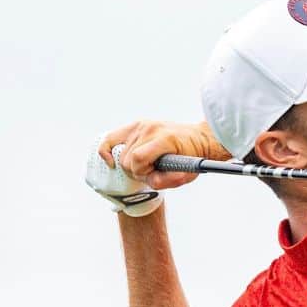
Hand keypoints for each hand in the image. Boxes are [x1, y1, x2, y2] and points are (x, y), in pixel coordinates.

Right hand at [97, 120, 228, 189]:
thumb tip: (150, 180)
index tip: (154, 173)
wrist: (199, 139)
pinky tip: (111, 161)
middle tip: (153, 169)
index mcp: (164, 138)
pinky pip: (110, 139)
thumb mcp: (185, 174)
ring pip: (120, 154)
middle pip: (127, 159)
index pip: (138, 159)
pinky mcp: (136, 126)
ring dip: (131, 163)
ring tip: (147, 163)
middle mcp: (150, 128)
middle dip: (138, 170)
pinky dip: (107, 151)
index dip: (143, 172)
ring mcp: (142, 125)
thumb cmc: (192, 158)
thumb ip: (165, 181)